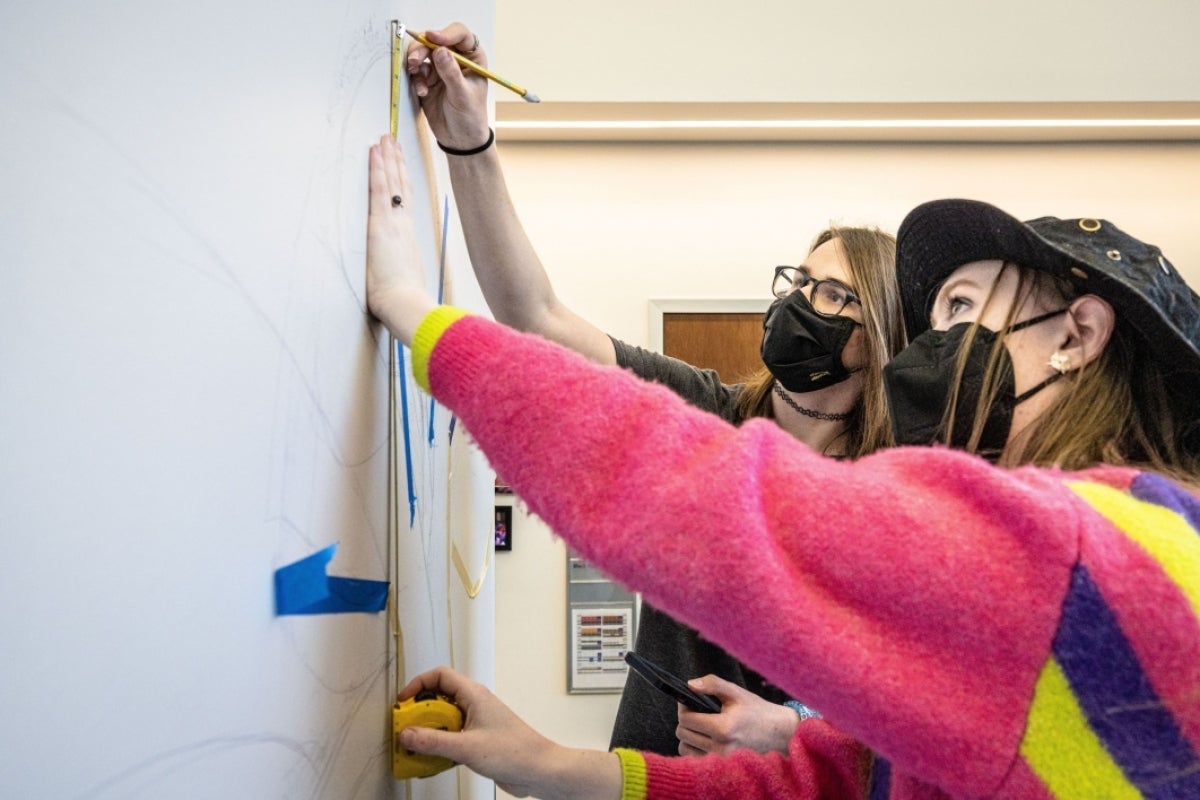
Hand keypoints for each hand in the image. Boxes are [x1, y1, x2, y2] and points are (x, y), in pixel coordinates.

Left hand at [366, 133, 434, 343]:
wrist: (407, 306)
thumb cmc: (403, 301)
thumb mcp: (402, 280)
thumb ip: (397, 272)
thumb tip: (393, 277)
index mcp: (407, 238)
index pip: (406, 202)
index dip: (403, 180)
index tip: (399, 162)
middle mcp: (403, 226)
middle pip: (402, 186)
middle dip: (396, 162)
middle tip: (391, 140)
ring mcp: (393, 223)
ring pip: (392, 183)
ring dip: (387, 158)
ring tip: (384, 138)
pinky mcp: (381, 226)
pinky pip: (380, 190)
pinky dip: (378, 169)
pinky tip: (375, 152)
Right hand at [399, 667, 620, 799]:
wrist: (538, 770)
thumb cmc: (516, 752)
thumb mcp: (467, 747)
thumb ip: (434, 742)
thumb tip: (407, 734)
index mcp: (474, 695)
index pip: (440, 676)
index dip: (418, 684)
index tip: (404, 702)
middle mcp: (474, 705)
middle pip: (438, 699)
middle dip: (420, 713)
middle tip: (407, 729)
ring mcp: (476, 723)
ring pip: (444, 720)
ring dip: (429, 732)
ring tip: (416, 748)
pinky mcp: (478, 740)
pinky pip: (452, 737)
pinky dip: (439, 746)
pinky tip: (432, 760)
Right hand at [406, 23, 490, 150]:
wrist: (460, 140)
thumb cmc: (470, 118)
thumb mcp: (463, 96)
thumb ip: (451, 74)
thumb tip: (441, 51)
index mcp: (472, 58)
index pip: (459, 35)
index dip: (445, 34)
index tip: (432, 38)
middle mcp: (455, 59)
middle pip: (435, 41)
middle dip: (422, 49)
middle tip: (415, 61)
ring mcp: (440, 69)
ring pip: (422, 54)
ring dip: (416, 62)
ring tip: (417, 76)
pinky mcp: (427, 80)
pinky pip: (416, 71)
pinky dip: (416, 79)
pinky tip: (422, 92)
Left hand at [675, 674, 800, 755]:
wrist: (780, 734)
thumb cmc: (757, 711)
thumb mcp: (736, 692)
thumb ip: (712, 684)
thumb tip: (689, 685)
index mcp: (723, 728)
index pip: (686, 720)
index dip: (684, 707)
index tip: (690, 702)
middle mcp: (721, 748)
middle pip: (682, 734)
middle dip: (686, 721)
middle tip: (697, 713)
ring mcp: (722, 761)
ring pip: (685, 748)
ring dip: (689, 735)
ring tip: (703, 726)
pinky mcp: (722, 768)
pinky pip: (694, 758)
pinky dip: (695, 748)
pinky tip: (706, 738)